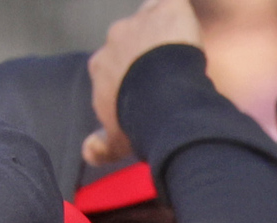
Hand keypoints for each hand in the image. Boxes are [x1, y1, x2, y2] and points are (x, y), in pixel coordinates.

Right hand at [82, 0, 201, 167]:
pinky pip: (172, 3)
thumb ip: (101, 145)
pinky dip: (180, 12)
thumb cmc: (141, 124)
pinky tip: (189, 26)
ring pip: (151, 21)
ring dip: (165, 34)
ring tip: (185, 57)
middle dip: (148, 56)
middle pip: (131, 42)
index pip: (115, 67)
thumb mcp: (119, 140)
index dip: (132, 79)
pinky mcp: (167, 9)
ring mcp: (139, 22)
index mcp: (101, 66)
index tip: (147, 96)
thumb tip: (86, 154)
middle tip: (170, 79)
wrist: (164, 102)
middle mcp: (114, 39)